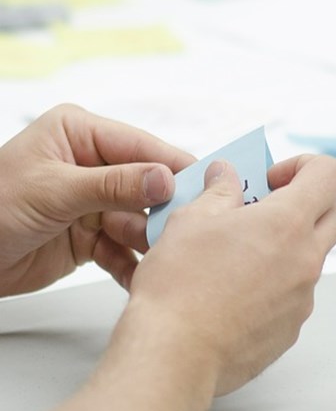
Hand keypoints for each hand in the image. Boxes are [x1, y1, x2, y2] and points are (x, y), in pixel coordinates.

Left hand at [0, 104, 193, 296]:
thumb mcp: (53, 190)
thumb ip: (113, 184)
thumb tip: (164, 179)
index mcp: (80, 134)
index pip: (140, 147)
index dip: (174, 166)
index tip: (208, 185)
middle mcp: (91, 164)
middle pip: (147, 185)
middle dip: (164, 210)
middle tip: (189, 229)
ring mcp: (92, 201)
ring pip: (139, 220)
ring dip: (149, 241)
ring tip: (162, 257)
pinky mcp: (89, 236)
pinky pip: (122, 249)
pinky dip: (131, 264)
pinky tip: (141, 276)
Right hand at [125, 153, 335, 395]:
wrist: (174, 354)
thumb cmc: (179, 285)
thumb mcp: (190, 220)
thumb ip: (218, 191)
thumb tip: (226, 175)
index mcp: (287, 223)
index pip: (331, 175)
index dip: (306, 167)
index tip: (272, 180)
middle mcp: (306, 260)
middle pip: (335, 215)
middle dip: (306, 205)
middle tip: (262, 212)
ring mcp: (303, 298)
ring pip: (311, 258)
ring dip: (286, 247)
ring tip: (236, 256)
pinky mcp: (290, 329)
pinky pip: (293, 295)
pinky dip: (273, 285)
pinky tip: (232, 293)